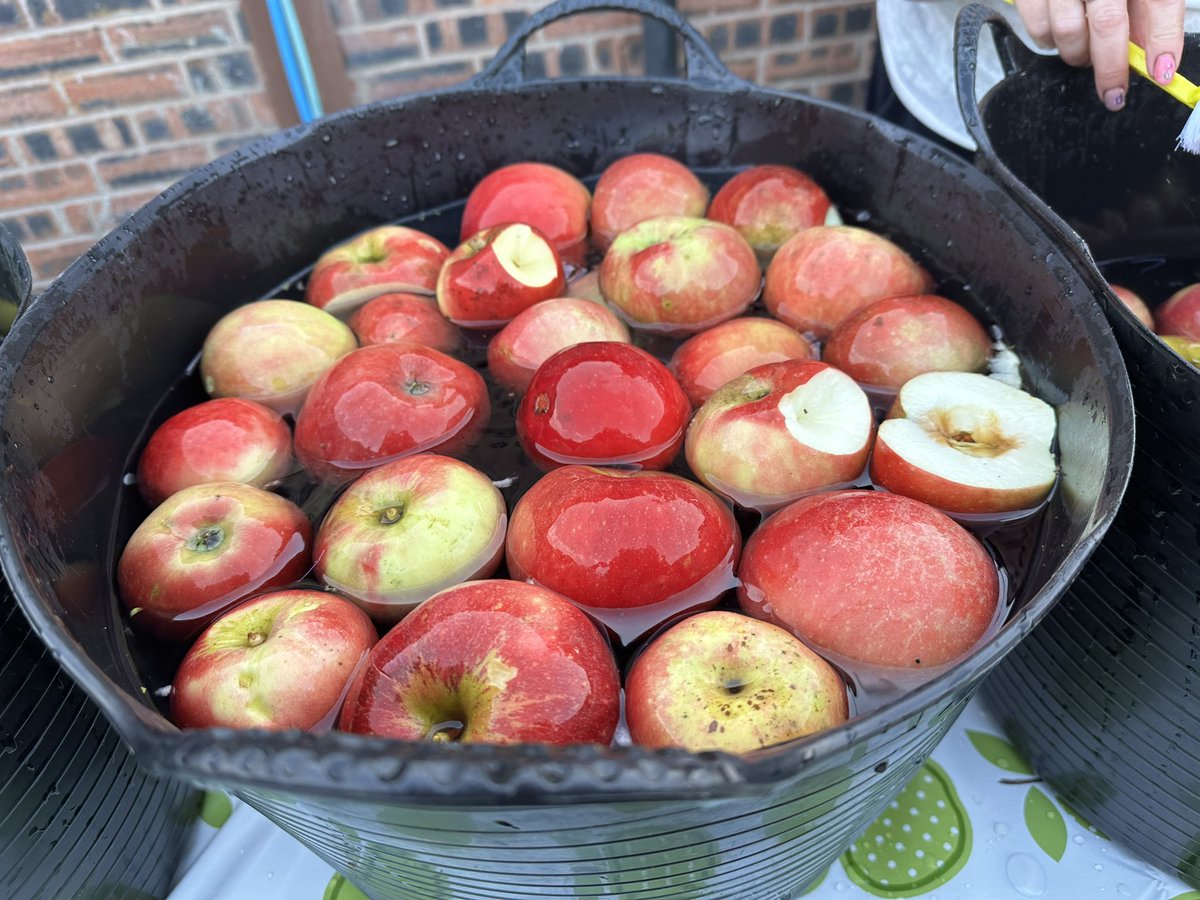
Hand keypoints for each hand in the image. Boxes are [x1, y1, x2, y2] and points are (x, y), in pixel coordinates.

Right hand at [1014, 0, 1185, 109]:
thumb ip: (1144, 13)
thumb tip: (1151, 53)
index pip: (1159, 2)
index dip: (1164, 40)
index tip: (1162, 71)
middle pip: (1107, 24)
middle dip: (1112, 68)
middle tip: (1114, 93)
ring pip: (1068, 33)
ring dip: (1078, 54)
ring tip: (1084, 51)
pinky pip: (1039, 30)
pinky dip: (1050, 42)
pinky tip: (1060, 34)